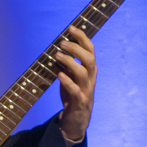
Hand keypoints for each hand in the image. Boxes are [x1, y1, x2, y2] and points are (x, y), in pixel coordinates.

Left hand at [51, 23, 95, 144]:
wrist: (78, 119)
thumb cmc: (73, 94)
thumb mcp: (71, 76)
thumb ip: (66, 65)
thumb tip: (55, 50)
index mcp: (90, 69)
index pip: (90, 49)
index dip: (82, 37)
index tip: (71, 28)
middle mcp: (90, 77)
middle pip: (89, 59)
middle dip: (76, 48)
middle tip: (62, 43)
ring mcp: (86, 89)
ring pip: (83, 73)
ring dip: (70, 62)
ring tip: (57, 56)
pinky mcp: (79, 101)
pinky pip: (75, 90)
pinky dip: (67, 81)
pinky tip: (59, 74)